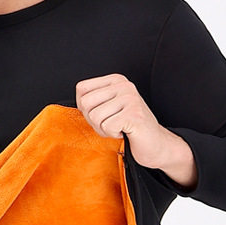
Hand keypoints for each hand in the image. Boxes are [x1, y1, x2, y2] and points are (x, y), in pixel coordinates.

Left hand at [75, 73, 196, 186]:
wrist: (155, 144)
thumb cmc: (127, 128)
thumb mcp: (107, 108)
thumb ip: (91, 101)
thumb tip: (70, 103)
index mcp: (116, 80)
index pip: (81, 90)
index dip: (86, 108)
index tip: (103, 115)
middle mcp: (124, 85)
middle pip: (86, 103)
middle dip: (93, 121)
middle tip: (111, 124)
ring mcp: (131, 98)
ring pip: (95, 117)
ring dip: (104, 129)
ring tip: (119, 128)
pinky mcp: (135, 114)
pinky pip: (107, 127)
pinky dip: (113, 135)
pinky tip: (125, 133)